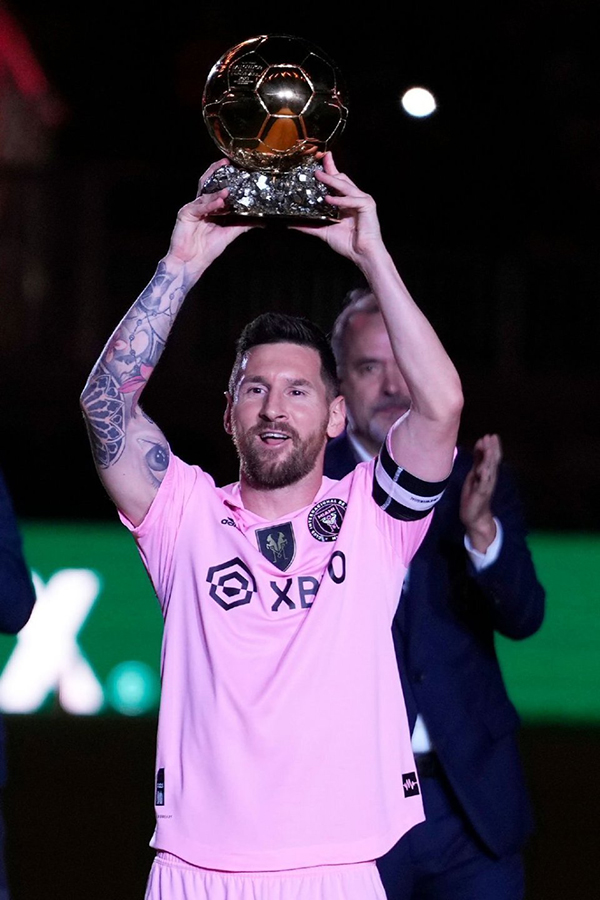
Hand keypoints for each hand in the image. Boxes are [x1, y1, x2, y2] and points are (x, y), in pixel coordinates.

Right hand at [165, 160, 253, 278]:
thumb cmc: (207, 249)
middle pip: (207, 183)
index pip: (217, 187)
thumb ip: (243, 224)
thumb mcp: (230, 234)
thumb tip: (260, 220)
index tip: (237, 169)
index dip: (225, 177)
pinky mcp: (185, 213)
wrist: (191, 262)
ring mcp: (192, 207)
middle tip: (226, 162)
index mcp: (210, 208)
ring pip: (204, 193)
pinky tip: (219, 201)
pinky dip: (210, 203)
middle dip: (215, 171)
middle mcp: (201, 205)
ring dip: (216, 191)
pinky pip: (199, 206)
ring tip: (228, 190)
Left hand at [291, 153, 383, 264]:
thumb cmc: (348, 243)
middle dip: (330, 168)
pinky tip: (329, 199)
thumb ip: (309, 226)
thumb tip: (292, 224)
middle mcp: (354, 198)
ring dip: (332, 180)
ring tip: (319, 175)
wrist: (362, 254)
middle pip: (341, 178)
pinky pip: (353, 199)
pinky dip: (341, 200)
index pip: (336, 182)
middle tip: (319, 160)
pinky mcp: (368, 205)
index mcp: (345, 202)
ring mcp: (362, 200)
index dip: (329, 169)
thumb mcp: (324, 231)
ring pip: (345, 186)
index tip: (320, 158)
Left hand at [460, 434, 501, 551]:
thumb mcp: (474, 475)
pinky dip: (484, 475)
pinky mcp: (481, 494)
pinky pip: (483, 483)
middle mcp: (490, 478)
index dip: (491, 447)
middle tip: (491, 436)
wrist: (475, 516)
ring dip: (488, 458)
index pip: (491, 458)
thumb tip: (479, 447)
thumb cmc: (474, 495)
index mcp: (487, 473)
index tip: (491, 435)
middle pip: (492, 461)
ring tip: (488, 446)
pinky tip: (484, 468)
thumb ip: (478, 462)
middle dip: (492, 449)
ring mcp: (486, 486)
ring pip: (489, 469)